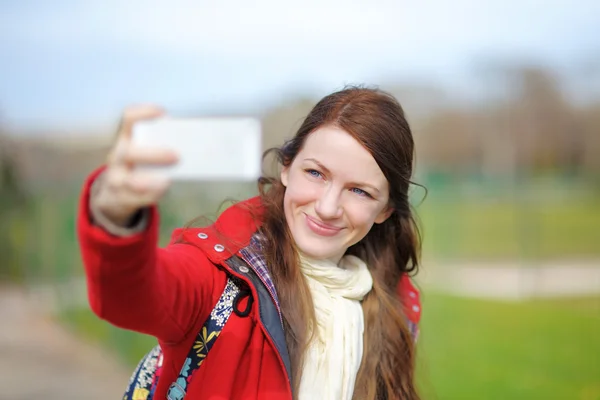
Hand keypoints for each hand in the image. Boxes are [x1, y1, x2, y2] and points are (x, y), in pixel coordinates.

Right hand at [92, 105, 178, 226]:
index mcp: (125, 139)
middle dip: (152, 154)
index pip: (128, 120)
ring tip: (166, 181)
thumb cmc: (139, 165)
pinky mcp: (122, 198)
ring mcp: (117, 179)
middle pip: (129, 153)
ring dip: (148, 181)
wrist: (116, 193)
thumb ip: (162, 144)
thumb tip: (196, 141)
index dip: (142, 114)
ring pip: (129, 180)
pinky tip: (163, 190)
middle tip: (176, 156)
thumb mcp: (143, 150)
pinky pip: (136, 198)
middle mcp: (118, 157)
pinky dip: (151, 195)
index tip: (161, 113)